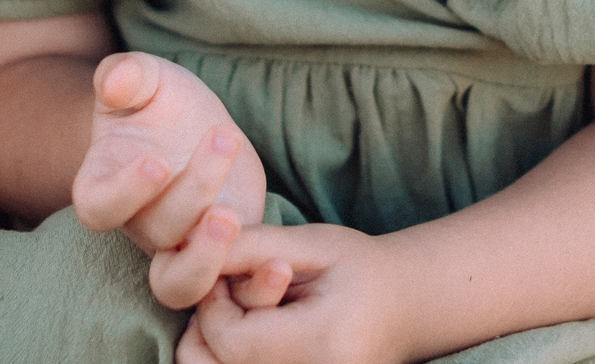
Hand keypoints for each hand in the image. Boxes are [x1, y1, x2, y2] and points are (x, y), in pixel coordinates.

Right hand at [70, 52, 268, 308]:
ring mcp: (180, 246)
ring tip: (236, 217)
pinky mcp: (224, 253)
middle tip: (222, 144)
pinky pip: (229, 290)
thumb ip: (125, 75)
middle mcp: (138, 225)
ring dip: (209, 259)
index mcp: (105, 185)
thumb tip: (116, 82)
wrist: (190, 126)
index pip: (100, 206)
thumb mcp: (145, 78)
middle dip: (191, 195)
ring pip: (181, 283)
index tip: (156, 160)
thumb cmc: (158, 102)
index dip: (125, 192)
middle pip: (156, 233)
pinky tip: (280, 267)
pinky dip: (252, 289)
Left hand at [179, 223, 408, 363]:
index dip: (213, 303)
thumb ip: (252, 245)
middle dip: (208, 328)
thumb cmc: (360, 268)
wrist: (405, 308)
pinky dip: (228, 359)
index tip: (228, 272)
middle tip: (231, 293)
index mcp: (321, 344)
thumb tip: (189, 247)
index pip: (229, 340)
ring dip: (213, 347)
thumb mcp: (311, 243)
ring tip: (241, 314)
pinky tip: (249, 332)